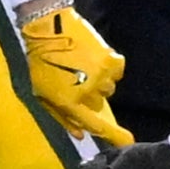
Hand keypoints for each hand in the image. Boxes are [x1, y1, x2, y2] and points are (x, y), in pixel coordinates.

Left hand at [19, 6, 132, 145]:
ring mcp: (102, 74)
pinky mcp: (111, 58)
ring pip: (109, 87)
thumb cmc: (41, 61)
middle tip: (78, 81)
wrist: (49, 28)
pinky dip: (109, 68)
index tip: (129, 140)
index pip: (97, 125)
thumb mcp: (42, 93)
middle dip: (90, 97)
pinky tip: (96, 60)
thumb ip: (61, 116)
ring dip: (99, 81)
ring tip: (85, 68)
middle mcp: (89, 91)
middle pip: (99, 103)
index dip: (115, 136)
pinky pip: (117, 71)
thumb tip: (80, 134)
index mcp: (70, 101)